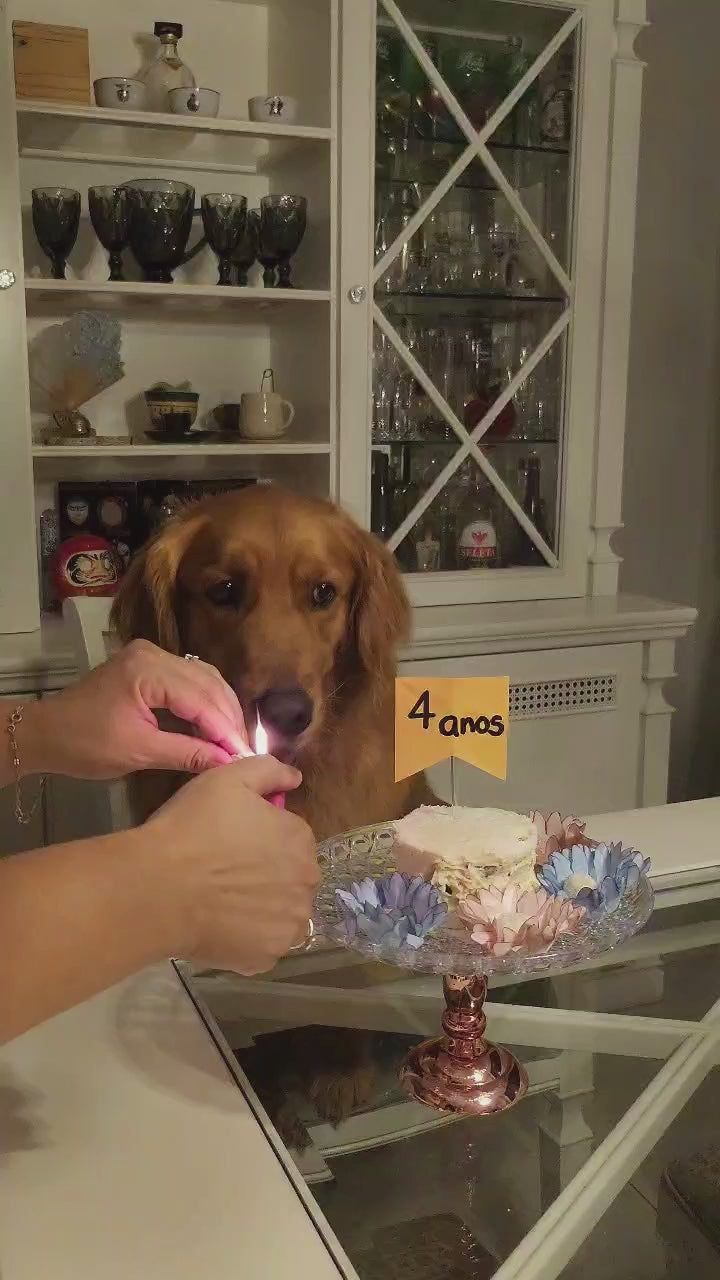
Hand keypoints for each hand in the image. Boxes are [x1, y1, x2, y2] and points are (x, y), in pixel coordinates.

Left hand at [19, 640, 249, 779]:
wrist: (47, 733)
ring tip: (234, 740)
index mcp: (147, 671)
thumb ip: (186, 753)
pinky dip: (206, 701)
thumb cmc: (85, 745)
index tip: (245, 755)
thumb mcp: (138, 752)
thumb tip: (228, 763)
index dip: (225, 729)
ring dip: (221, 708)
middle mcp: (153, 654)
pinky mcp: (150, 665)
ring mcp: (151, 655)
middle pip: (208, 683)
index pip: (200, 699)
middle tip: (246, 750)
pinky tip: (216, 724)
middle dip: (228, 718)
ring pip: (204, 678)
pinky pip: (190, 678)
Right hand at [144, 755, 318, 974]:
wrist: (157, 887)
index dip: (261, 839)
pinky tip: (221, 928)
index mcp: (300, 840)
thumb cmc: (192, 827)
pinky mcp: (265, 958)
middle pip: (291, 878)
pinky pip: (262, 947)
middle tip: (225, 873)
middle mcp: (306, 884)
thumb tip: (295, 778)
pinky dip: (246, 940)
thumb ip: (269, 771)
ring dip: (262, 909)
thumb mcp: (228, 779)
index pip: (290, 838)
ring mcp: (288, 925)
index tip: (232, 841)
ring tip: (222, 903)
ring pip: (281, 915)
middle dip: (267, 875)